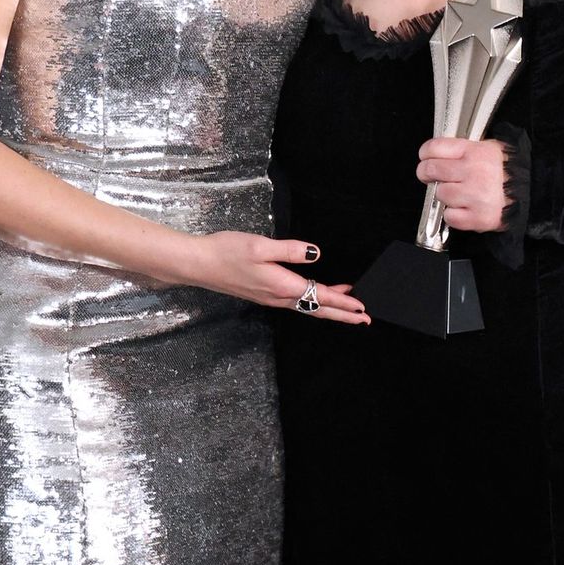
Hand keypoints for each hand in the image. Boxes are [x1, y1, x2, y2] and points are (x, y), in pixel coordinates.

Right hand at [194, 232, 369, 323]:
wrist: (198, 264)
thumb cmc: (226, 252)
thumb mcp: (260, 245)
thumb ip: (290, 250)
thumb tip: (315, 254)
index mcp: (282, 286)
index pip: (320, 296)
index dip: (343, 302)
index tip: (362, 308)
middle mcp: (278, 297)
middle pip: (317, 309)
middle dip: (343, 314)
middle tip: (364, 319)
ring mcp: (270, 298)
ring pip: (307, 307)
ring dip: (330, 308)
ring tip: (349, 307)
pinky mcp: (263, 294)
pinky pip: (296, 303)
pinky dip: (313, 302)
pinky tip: (316, 294)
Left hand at [416, 137, 510, 233]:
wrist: (532, 194)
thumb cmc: (509, 172)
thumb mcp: (490, 149)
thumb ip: (463, 150)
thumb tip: (437, 155)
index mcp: (476, 151)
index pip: (435, 147)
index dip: (426, 153)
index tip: (426, 158)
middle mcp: (475, 171)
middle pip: (431, 170)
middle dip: (427, 174)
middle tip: (432, 177)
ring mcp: (476, 196)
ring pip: (440, 194)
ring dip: (445, 196)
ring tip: (459, 194)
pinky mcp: (478, 218)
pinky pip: (450, 217)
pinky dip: (453, 215)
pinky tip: (464, 208)